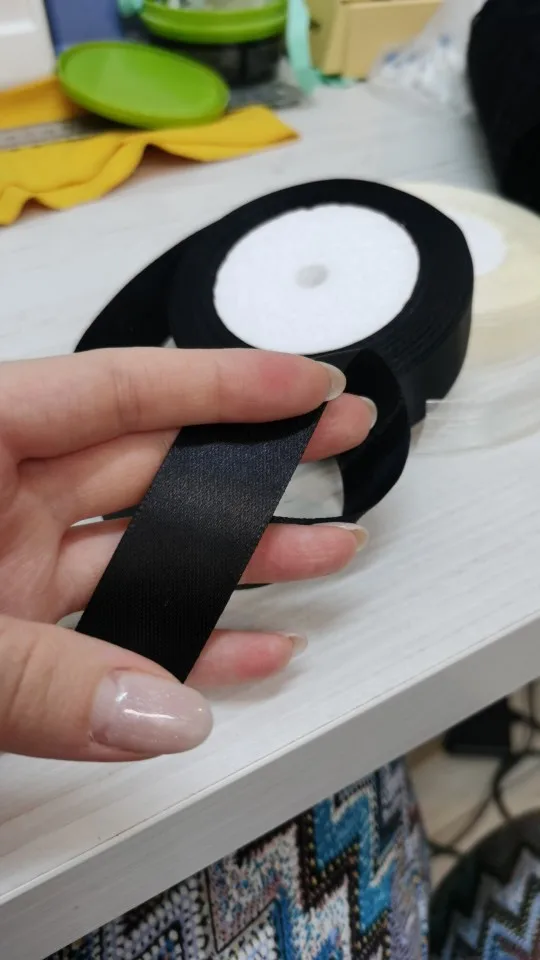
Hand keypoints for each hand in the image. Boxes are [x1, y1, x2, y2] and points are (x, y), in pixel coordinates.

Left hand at [0, 348, 372, 760]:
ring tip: (327, 549)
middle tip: (337, 438)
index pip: (117, 392)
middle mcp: (5, 494)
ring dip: (242, 553)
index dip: (222, 385)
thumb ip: (44, 677)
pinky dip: (185, 637)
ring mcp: (16, 560)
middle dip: (257, 453)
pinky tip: (255, 644)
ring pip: (151, 545)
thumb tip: (164, 714)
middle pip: (154, 459)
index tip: (306, 388)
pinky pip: (119, 622)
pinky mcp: (24, 622)